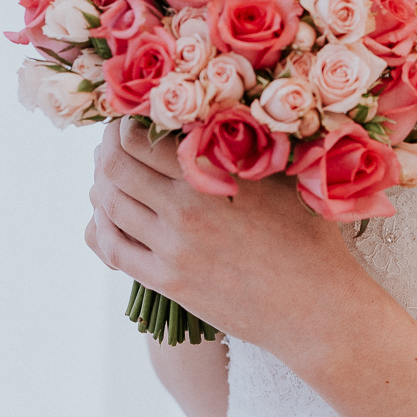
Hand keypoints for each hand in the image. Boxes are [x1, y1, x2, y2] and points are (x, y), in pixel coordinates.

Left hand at [85, 118, 365, 361]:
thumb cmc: (308, 236)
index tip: (133, 116)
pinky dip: (100, 227)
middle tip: (114, 141)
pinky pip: (113, 249)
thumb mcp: (281, 178)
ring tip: (109, 175)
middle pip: (115, 168)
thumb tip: (216, 111)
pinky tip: (107, 217)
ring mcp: (172, 250)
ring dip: (101, 185)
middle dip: (107, 148)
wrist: (315, 306)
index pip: (140, 138)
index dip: (126, 122)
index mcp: (212, 177)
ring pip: (108, 208)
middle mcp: (184, 211)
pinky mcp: (168, 283)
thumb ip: (244, 146)